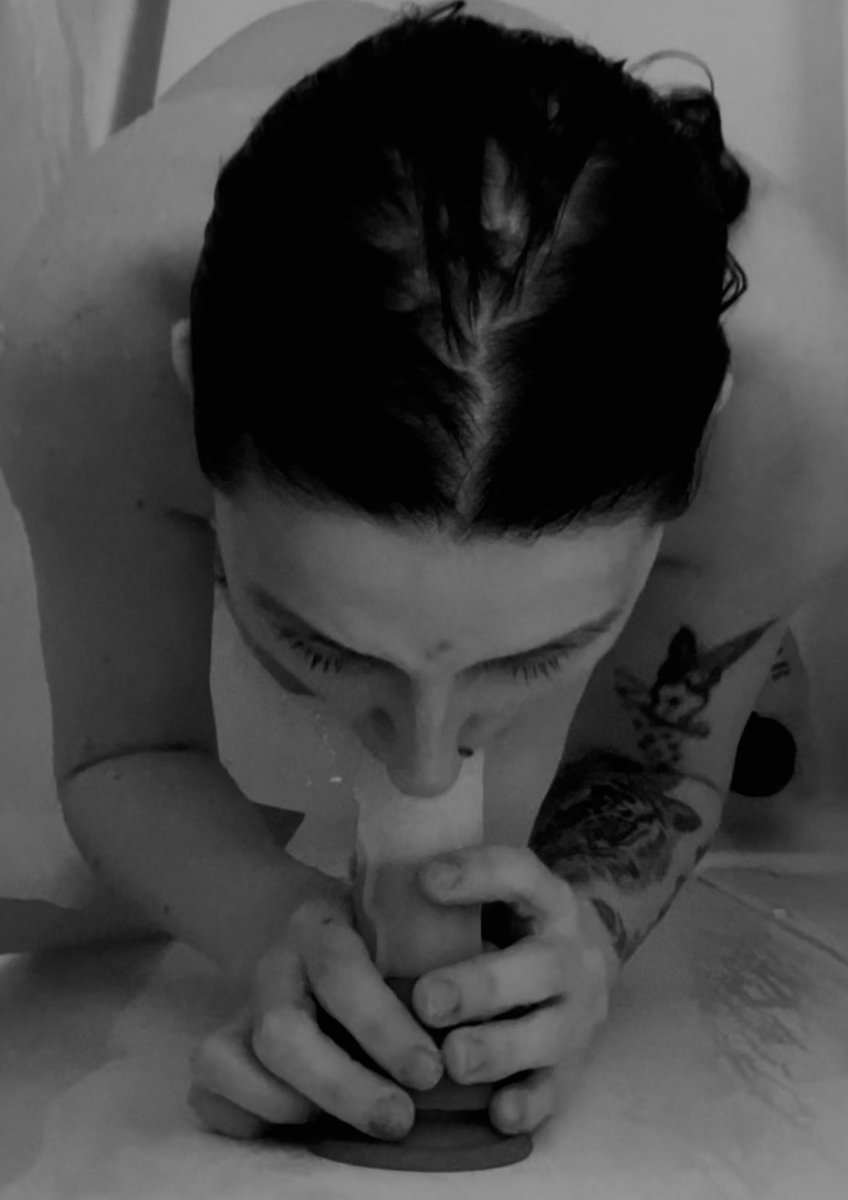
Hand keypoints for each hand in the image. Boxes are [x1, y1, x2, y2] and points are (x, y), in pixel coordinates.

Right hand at [187, 871, 444, 1141]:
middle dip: (342, 1084)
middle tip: (400, 1119)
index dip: (382, 1026)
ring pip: (227, 1059)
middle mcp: (273, 963)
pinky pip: (206, 1089)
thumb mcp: (404, 922)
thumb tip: (490, 1011)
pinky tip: (299, 1127)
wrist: (295, 919)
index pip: (342, 971)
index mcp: (321, 924)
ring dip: (290, 1107)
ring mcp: (237, 1004)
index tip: (431, 1070)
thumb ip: (439, 956)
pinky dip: (246, 1117)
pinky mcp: (215, 1042)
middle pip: (283, 1030)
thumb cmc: (374, 932)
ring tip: (345, 1128)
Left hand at [412, 845, 613, 1136]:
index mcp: (546, 898)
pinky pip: (557, 1089)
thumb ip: (444, 894)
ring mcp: (579, 1012)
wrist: (589, 953)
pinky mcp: (576, 1065)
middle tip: (426, 1000)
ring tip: (452, 1060)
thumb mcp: (496, 893)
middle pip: (538, 966)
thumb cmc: (514, 921)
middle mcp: (571, 953)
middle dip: (481, 985)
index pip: (518, 873)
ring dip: (499, 1048)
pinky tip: (498, 1112)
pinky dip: (530, 1103)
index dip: (476, 874)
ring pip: (550, 1033)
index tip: (425, 880)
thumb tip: (364, 880)